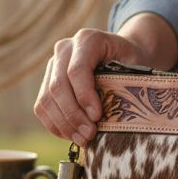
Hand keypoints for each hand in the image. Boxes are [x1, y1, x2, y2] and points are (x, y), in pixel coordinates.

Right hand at [34, 29, 157, 145]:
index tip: (97, 116)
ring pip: (46, 98)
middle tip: (89, 134)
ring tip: (82, 139)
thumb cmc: (132, 63)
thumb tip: (113, 116)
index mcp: (88, 39)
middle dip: (73, 115)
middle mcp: (65, 48)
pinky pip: (42, 106)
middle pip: (58, 86)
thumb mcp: (135, 66)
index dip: (84, 96)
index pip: (77, 70)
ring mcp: (53, 64)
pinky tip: (71, 135)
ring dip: (63, 124)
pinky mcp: (47, 80)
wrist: (123, 55)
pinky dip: (55, 124)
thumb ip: (125, 84)